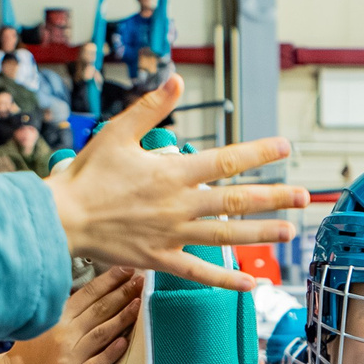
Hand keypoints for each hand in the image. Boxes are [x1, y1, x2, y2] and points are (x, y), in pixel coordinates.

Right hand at [0, 268, 139, 363]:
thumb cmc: (34, 351)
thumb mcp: (46, 323)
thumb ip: (69, 310)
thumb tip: (97, 291)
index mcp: (59, 317)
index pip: (88, 294)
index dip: (109, 280)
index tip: (127, 269)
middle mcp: (65, 333)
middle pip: (99, 309)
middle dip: (122, 293)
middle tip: (141, 281)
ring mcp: (71, 356)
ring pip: (101, 333)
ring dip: (123, 317)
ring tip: (140, 304)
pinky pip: (97, 363)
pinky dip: (111, 352)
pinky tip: (125, 342)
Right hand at [45, 74, 302, 291]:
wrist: (60, 219)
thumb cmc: (86, 176)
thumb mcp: (117, 133)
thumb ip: (151, 108)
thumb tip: (175, 79)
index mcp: (171, 173)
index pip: (225, 161)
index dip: (258, 153)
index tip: (284, 149)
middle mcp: (178, 205)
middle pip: (235, 201)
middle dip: (273, 197)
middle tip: (303, 196)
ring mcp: (171, 235)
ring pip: (225, 236)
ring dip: (260, 234)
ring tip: (289, 232)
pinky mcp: (160, 260)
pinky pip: (200, 273)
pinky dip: (227, 281)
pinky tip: (252, 283)